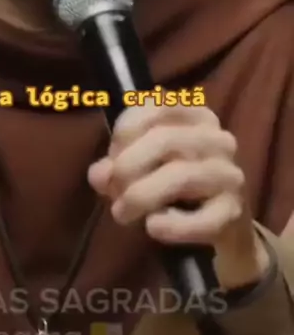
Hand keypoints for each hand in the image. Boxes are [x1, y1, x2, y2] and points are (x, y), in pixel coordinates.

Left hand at [88, 103, 269, 289]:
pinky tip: (153, 227)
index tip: (112, 156)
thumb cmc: (174, 188)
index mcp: (196, 117)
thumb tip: (99, 174)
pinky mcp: (234, 212)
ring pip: (181, 176)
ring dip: (141, 196)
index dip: (125, 131)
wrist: (219, 228)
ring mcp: (230, 175)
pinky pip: (202, 219)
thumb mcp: (142, 169)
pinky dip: (172, 225)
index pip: (157, 106)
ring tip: (122, 214)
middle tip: (113, 192)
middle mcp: (218, 139)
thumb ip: (117, 166)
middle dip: (127, 167)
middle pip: (165, 140)